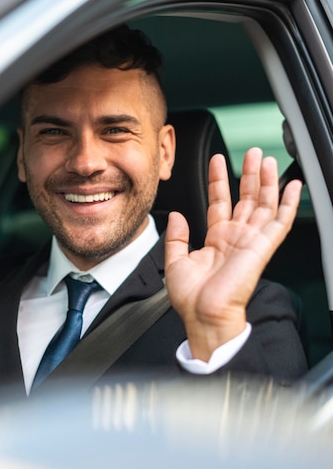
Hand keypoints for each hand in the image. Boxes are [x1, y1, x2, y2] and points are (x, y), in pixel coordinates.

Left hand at [164, 147, 301, 360]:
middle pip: (246, 198)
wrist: (203, 316)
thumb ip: (176, 236)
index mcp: (216, 240)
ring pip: (263, 204)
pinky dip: (288, 204)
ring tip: (266, 159)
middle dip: (249, 174)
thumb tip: (177, 216)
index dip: (219, 181)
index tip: (217, 161)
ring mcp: (250, 242)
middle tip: (252, 153)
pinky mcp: (262, 248)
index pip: (220, 202)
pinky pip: (280, 222)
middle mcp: (235, 238)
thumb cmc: (191, 298)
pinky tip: (292, 186)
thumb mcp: (175, 261)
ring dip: (267, 181)